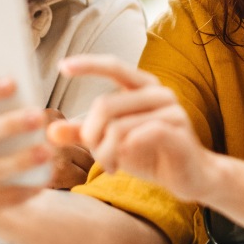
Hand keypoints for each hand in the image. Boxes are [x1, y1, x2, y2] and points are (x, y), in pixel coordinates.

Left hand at [54, 55, 222, 203]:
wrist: (192, 178)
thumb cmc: (152, 155)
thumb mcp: (113, 143)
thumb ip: (85, 135)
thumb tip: (52, 131)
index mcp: (143, 87)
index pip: (114, 66)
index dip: (88, 64)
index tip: (62, 67)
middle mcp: (158, 93)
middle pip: (105, 105)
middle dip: (91, 135)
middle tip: (94, 154)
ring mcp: (171, 111)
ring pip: (118, 126)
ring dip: (105, 152)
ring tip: (109, 166)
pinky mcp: (178, 132)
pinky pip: (140, 136)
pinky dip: (124, 153)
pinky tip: (124, 164)